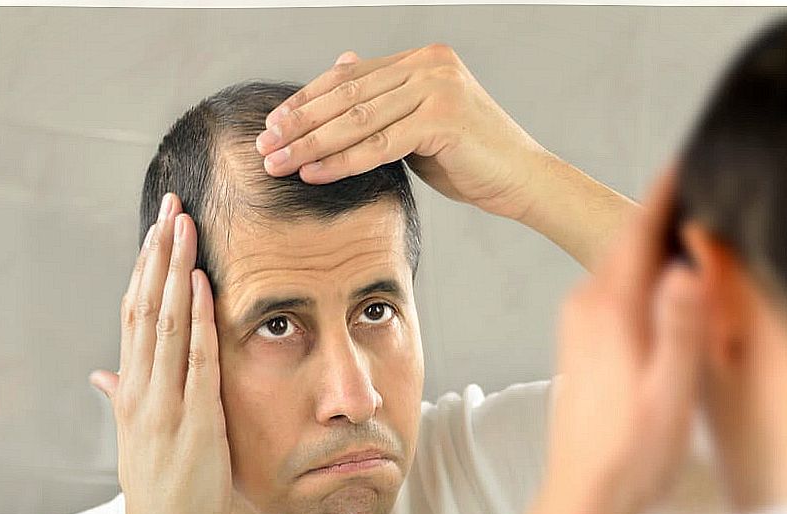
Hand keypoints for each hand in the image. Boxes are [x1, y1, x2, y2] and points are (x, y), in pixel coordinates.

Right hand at [89, 192, 231, 513]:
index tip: (157, 229)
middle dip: (159, 254)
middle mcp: (143, 391)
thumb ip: (121, 399)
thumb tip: (102, 372)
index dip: (145, 269)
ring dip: (175, 272)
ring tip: (183, 226)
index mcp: (133, 391)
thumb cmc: (160, 496)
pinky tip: (204, 285)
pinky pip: (197, 361)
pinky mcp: (194, 423)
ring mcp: (166, 406)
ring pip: (166, 324)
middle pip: (147, 307)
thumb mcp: (136, 439)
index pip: (135, 315)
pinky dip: (200, 320)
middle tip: (171, 205)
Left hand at [255, 45, 549, 222]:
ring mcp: (437, 87)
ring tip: (277, 163)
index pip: (348, 77)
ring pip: (357, 119)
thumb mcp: (419, 123)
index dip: (306, 100)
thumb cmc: (470, 158)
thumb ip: (384, 100)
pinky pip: (378, 144)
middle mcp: (428, 64)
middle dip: (299, 123)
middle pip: (346, 95)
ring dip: (311, 144)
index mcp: (421, 59)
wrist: (522, 180)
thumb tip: (341, 68)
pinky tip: (312, 174)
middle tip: (264, 145)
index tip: (273, 124)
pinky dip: (341, 161)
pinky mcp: (442, 118)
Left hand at [541, 168, 705, 513]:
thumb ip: (679, 327)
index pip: (637, 233)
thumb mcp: (668, 393)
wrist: (581, 494)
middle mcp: (585, 308)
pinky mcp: (579, 343)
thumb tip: (687, 264)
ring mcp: (577, 325)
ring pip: (617, 265)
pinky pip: (611, 289)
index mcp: (608, 311)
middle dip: (659, 213)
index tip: (686, 160)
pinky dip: (636, 274)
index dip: (664, 194)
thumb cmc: (628, 453)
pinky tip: (659, 283)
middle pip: (625, 243)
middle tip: (695, 186)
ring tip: (684, 225)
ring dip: (649, 244)